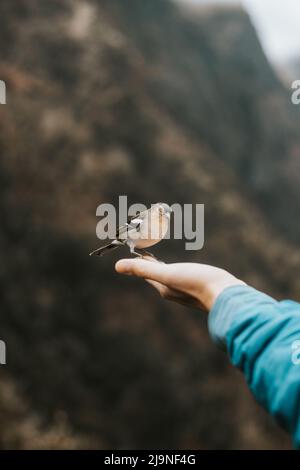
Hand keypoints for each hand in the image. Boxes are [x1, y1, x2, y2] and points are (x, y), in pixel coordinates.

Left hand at [115, 258, 245, 311]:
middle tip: (145, 251)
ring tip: (161, 259)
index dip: (139, 261)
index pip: (146, 273)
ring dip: (164, 267)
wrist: (228, 296)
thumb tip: (117, 266)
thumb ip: (143, 269)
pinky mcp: (201, 288)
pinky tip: (186, 269)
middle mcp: (173, 291)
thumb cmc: (197, 283)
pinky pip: (185, 277)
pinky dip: (179, 270)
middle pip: (157, 275)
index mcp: (163, 287)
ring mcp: (188, 291)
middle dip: (150, 264)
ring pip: (171, 277)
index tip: (134, 250)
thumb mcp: (168, 273)